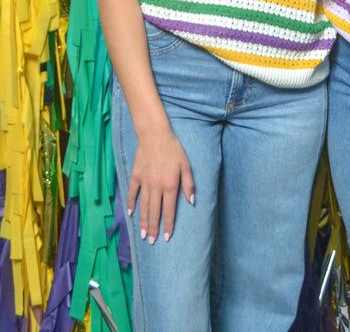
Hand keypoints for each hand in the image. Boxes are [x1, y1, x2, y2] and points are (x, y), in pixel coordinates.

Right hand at [128, 126, 194, 243]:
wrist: (155, 135)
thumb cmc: (173, 149)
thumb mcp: (186, 165)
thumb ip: (189, 184)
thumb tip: (192, 202)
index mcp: (170, 185)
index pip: (169, 211)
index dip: (167, 225)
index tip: (166, 237)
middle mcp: (156, 187)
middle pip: (154, 212)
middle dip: (153, 229)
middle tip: (152, 241)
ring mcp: (144, 182)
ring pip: (143, 206)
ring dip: (143, 222)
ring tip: (143, 235)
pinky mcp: (135, 176)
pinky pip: (132, 193)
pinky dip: (131, 204)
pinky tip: (131, 214)